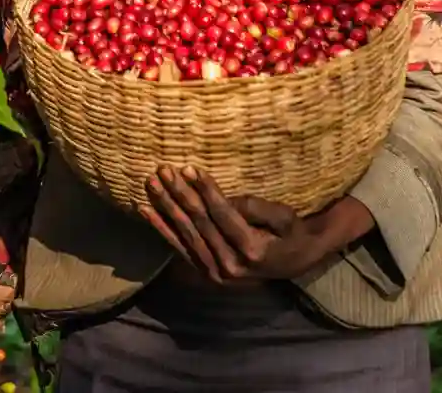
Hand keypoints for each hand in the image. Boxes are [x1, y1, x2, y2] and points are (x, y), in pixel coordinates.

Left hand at [141, 165, 374, 283]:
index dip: (205, 190)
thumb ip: (256, 208)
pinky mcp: (206, 273)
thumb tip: (226, 199)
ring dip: (166, 207)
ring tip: (151, 183)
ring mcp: (215, 273)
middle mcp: (230, 266)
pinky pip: (179, 248)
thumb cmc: (291, 234)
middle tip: (163, 169)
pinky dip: (161, 228)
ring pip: (185, 234)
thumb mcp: (284, 217)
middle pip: (199, 223)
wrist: (296, 263)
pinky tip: (145, 210)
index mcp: (251, 251)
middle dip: (179, 194)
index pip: (221, 215)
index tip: (188, 168)